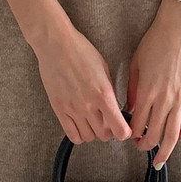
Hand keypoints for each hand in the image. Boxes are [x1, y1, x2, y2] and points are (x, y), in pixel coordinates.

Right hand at [33, 20, 132, 144]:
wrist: (56, 44)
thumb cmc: (80, 51)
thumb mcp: (104, 68)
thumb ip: (109, 90)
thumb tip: (113, 108)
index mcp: (103, 93)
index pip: (119, 129)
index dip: (124, 132)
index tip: (124, 129)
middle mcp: (88, 105)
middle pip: (104, 135)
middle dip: (109, 130)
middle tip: (107, 120)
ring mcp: (72, 109)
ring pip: (88, 137)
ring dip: (93, 131)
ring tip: (92, 119)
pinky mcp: (59, 109)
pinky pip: (72, 135)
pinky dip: (79, 134)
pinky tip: (80, 124)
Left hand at [126, 0, 180, 167]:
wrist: (176, 30)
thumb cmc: (154, 43)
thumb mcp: (135, 64)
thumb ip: (132, 89)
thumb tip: (130, 108)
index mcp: (147, 91)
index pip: (138, 124)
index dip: (132, 134)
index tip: (130, 136)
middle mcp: (164, 98)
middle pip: (154, 133)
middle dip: (145, 145)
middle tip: (141, 147)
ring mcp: (180, 97)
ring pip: (173, 133)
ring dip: (165, 149)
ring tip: (160, 158)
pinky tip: (179, 138)